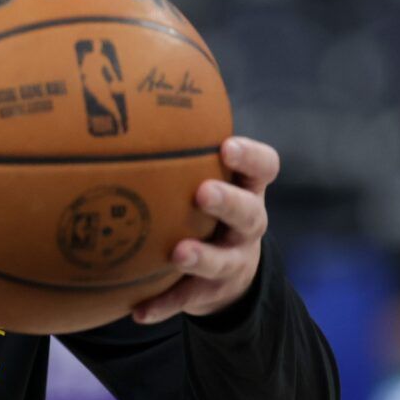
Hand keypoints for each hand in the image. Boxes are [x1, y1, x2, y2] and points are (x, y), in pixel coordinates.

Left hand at [132, 136, 278, 323]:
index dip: (250, 157)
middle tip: (203, 192)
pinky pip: (187, 299)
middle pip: (249, 213)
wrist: (228, 271)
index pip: (264, 168)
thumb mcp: (208, 176)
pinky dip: (163, 305)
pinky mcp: (210, 291)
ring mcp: (233, 260)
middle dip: (228, 202)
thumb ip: (185, 147)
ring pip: (223, 260)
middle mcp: (247, 225)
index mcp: (247, 190)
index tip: (226, 146)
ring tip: (178, 254)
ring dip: (202, 257)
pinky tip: (138, 311)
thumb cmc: (207, 206)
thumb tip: (135, 88)